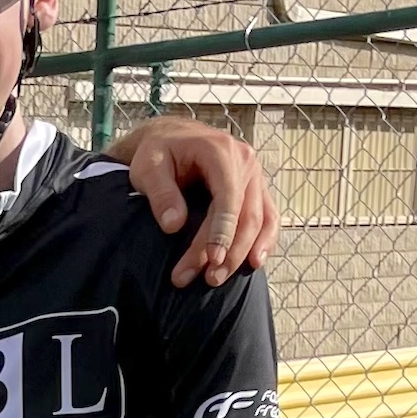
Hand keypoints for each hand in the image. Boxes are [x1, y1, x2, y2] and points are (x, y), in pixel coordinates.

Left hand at [106, 116, 280, 288]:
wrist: (172, 138)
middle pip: (245, 213)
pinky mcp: (256, 188)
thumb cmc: (158, 152)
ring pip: (260, 219)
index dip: (222, 231)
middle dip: (229, 250)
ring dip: (244, 252)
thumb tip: (174, 226)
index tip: (211, 259)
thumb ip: (160, 194)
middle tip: (207, 279)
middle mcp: (245, 161)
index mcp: (220, 151)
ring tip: (220, 278)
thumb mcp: (148, 167)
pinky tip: (254, 263)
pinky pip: (268, 216)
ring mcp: (254, 175)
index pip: (228, 196)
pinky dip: (264, 241)